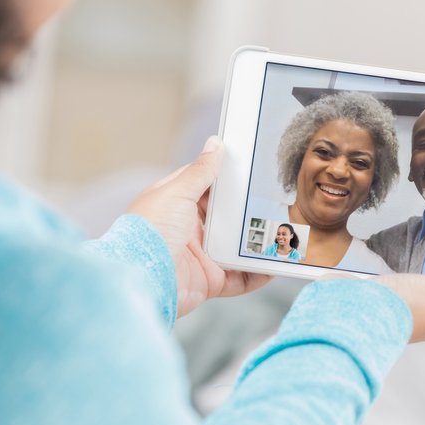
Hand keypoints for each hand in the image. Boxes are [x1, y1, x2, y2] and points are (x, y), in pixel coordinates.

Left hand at [127, 136, 270, 316]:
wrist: (141, 281)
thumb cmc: (149, 232)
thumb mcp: (177, 192)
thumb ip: (201, 171)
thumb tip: (215, 144)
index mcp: (175, 204)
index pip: (205, 185)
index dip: (227, 177)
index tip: (252, 167)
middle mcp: (188, 229)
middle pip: (225, 216)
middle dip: (248, 211)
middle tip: (276, 199)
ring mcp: (200, 256)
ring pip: (236, 246)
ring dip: (257, 241)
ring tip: (283, 231)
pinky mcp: (210, 281)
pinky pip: (240, 278)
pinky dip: (257, 273)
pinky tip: (275, 265)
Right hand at [322, 273, 424, 341]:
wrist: (352, 307)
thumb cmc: (399, 308)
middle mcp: (403, 321)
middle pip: (415, 302)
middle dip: (414, 288)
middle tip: (414, 274)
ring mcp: (379, 311)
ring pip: (391, 297)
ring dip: (390, 286)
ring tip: (389, 275)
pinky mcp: (358, 301)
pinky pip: (368, 291)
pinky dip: (369, 284)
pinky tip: (366, 276)